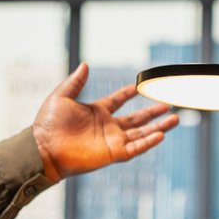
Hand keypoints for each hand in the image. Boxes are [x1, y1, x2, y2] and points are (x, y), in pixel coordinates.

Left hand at [31, 63, 179, 181]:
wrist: (43, 148)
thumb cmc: (49, 123)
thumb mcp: (61, 97)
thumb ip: (76, 82)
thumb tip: (85, 65)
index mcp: (96, 112)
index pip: (118, 101)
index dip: (129, 93)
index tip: (140, 86)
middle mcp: (107, 127)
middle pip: (137, 119)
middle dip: (153, 112)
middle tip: (169, 105)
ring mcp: (112, 141)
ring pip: (141, 134)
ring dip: (158, 127)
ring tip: (175, 119)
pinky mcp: (112, 154)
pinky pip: (135, 148)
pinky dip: (148, 142)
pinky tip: (161, 134)